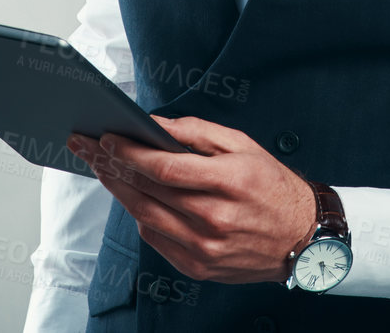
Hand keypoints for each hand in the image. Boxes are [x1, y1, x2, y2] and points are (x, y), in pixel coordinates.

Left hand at [66, 115, 315, 283]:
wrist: (302, 238)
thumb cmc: (272, 185)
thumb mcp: (242, 145)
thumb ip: (196, 132)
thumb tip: (153, 123)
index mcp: (229, 182)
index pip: (165, 167)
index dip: (130, 152)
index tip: (107, 138)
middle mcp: (215, 218)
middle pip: (147, 192)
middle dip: (111, 166)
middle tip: (88, 148)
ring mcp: (206, 247)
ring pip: (145, 216)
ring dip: (118, 191)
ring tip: (102, 169)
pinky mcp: (200, 266)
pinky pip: (156, 239)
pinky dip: (141, 215)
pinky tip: (132, 196)